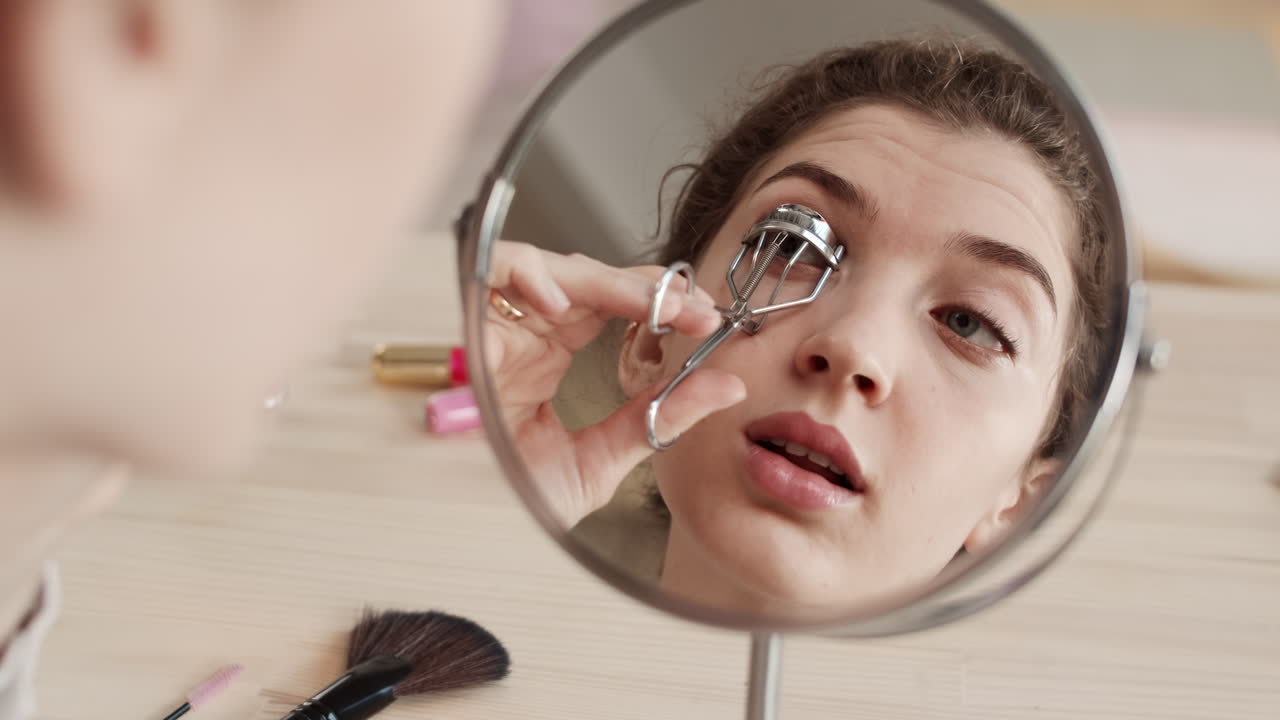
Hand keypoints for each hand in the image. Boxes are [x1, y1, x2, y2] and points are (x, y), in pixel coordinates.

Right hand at [485, 240, 745, 527]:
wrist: (462, 541)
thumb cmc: (510, 508)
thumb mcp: (601, 460)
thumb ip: (660, 418)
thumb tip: (727, 386)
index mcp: (546, 359)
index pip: (609, 306)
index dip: (660, 303)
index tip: (707, 320)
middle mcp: (521, 335)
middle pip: (588, 280)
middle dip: (650, 289)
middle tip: (698, 308)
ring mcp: (492, 326)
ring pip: (552, 267)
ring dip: (610, 280)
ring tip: (656, 305)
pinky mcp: (460, 326)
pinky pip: (492, 272)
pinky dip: (530, 272)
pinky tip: (567, 302)